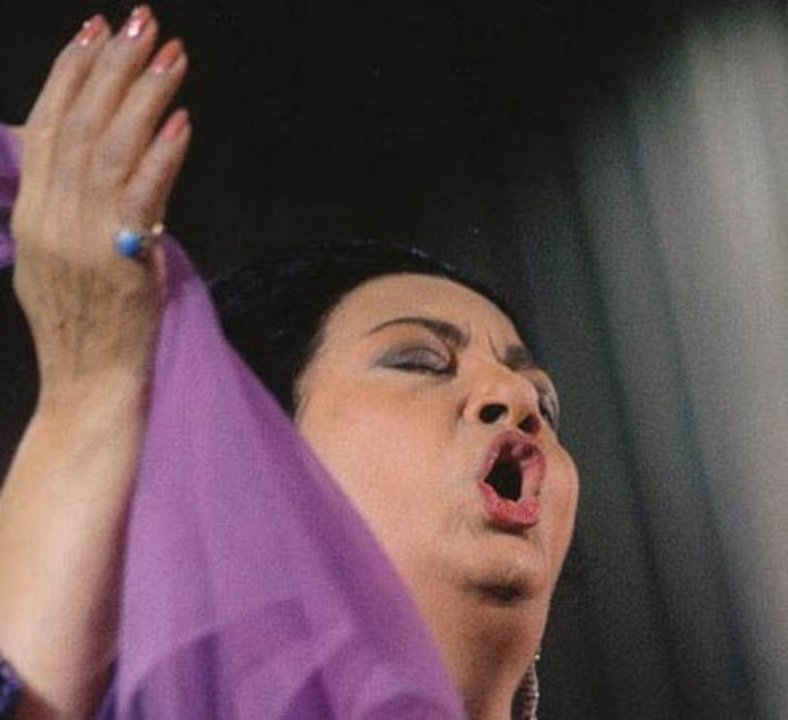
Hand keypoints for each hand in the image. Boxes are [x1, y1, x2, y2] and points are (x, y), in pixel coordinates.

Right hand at [11, 6, 190, 411]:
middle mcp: (49, 217)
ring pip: (111, 148)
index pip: (48, 126)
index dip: (71, 74)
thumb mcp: (59, 263)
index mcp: (32, 214)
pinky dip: (161, 155)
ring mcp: (81, 237)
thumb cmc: (84, 327)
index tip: (95, 32)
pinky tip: (181, 120)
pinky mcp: (120, 259)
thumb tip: (103, 168)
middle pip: (81, 123)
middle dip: (113, 67)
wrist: (89, 385)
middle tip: (143, 21)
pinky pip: (141, 195)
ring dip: (144, 96)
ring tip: (172, 55)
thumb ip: (72, 212)